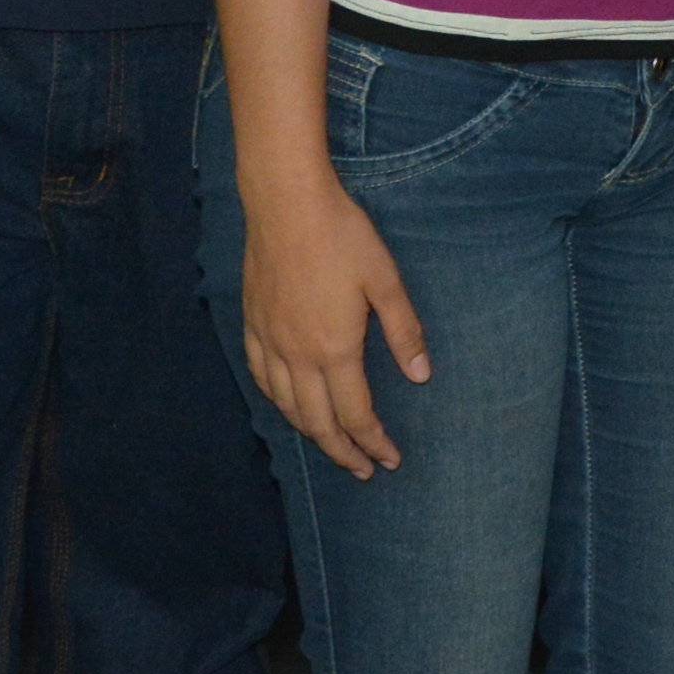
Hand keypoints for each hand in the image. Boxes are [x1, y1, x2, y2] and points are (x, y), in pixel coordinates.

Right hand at [244, 166, 429, 475]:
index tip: (390, 460)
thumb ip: (404, 332)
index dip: (374, 443)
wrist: (287, 203)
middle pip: (317, 423)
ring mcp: (270, 341)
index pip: (356, 415)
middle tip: (362, 471)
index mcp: (335, 349)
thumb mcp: (385, 280)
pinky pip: (260, 378)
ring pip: (285, 406)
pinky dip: (275, 401)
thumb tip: (422, 376)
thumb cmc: (342, 236)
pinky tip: (285, 403)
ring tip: (330, 444)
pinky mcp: (252, 324)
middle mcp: (297, 356)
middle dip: (343, 453)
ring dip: (309, 433)